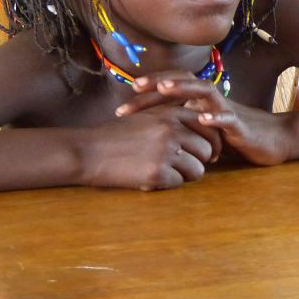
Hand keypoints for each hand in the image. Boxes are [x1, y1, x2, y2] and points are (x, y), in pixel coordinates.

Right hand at [77, 104, 218, 190]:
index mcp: (171, 114)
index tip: (206, 153)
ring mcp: (166, 152)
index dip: (210, 143)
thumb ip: (171, 118)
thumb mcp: (145, 116)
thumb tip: (198, 129)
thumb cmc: (115, 135)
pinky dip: (167, 184)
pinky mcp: (157, 174)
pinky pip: (178, 183)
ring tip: (165, 172)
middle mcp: (172, 130)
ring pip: (197, 170)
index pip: (208, 128)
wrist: (88, 151)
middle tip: (184, 167)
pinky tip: (150, 177)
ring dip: (184, 175)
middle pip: (206, 150)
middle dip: (199, 161)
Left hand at [117, 72, 290, 165]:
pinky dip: (215, 117)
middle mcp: (211, 100)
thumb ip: (182, 125)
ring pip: (205, 92)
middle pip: (183, 83)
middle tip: (133, 88)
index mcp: (200, 101)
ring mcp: (227, 111)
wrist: (273, 141)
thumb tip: (149, 131)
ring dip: (184, 90)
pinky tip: (202, 118)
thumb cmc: (234, 136)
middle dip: (158, 85)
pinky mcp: (242, 127)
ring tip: (164, 90)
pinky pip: (229, 119)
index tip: (124, 100)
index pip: (171, 88)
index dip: (148, 90)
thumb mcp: (202, 130)